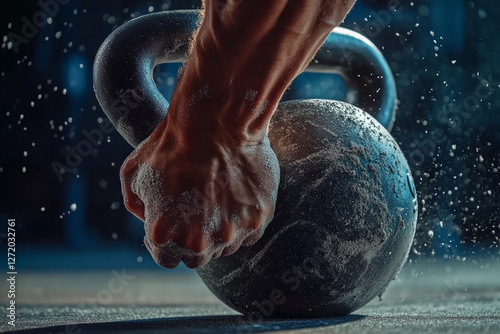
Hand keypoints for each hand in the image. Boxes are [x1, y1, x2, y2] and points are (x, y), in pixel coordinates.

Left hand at [120, 122, 279, 267]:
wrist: (215, 120)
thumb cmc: (171, 144)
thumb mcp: (133, 174)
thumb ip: (138, 208)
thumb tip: (150, 220)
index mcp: (165, 234)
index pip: (166, 260)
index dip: (166, 243)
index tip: (171, 224)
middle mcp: (200, 242)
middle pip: (197, 258)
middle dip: (192, 240)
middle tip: (194, 212)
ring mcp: (232, 232)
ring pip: (225, 246)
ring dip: (218, 230)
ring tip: (216, 198)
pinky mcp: (258, 218)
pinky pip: (249, 232)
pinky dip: (242, 220)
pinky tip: (235, 196)